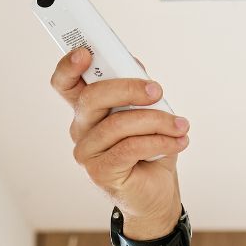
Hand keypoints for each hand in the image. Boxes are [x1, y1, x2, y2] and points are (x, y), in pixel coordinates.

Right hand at [49, 48, 189, 234]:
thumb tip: (134, 66)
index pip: (65, 83)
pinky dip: (159, 141)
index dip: (68, 66)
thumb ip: (136, 85)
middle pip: (91, 98)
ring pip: (117, 124)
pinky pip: (129, 148)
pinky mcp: (99, 172)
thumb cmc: (150, 147)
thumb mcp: (147, 110)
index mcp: (87, 108)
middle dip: (127, 88)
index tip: (85, 52)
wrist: (156, 192)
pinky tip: (178, 142)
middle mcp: (80, 128)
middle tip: (157, 90)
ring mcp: (86, 152)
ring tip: (180, 125)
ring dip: (156, 121)